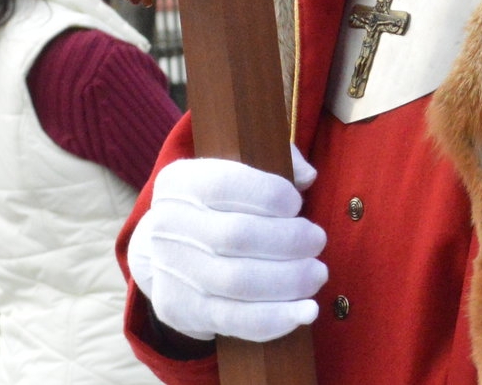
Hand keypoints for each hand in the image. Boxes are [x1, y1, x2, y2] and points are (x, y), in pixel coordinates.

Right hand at [127, 148, 326, 343]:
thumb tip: (307, 176)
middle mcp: (169, 225)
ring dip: (289, 281)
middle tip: (318, 241)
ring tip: (317, 274)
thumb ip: (277, 160)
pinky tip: (306, 312)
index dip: (271, 195)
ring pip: (238, 282)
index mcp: (181, 182)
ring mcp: (173, 272)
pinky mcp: (184, 311)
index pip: (227, 184)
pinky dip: (276, 319)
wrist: (163, 252)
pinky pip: (234, 320)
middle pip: (237, 236)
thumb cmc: (215, 205)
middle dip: (289, 240)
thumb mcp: (234, 168)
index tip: (297, 203)